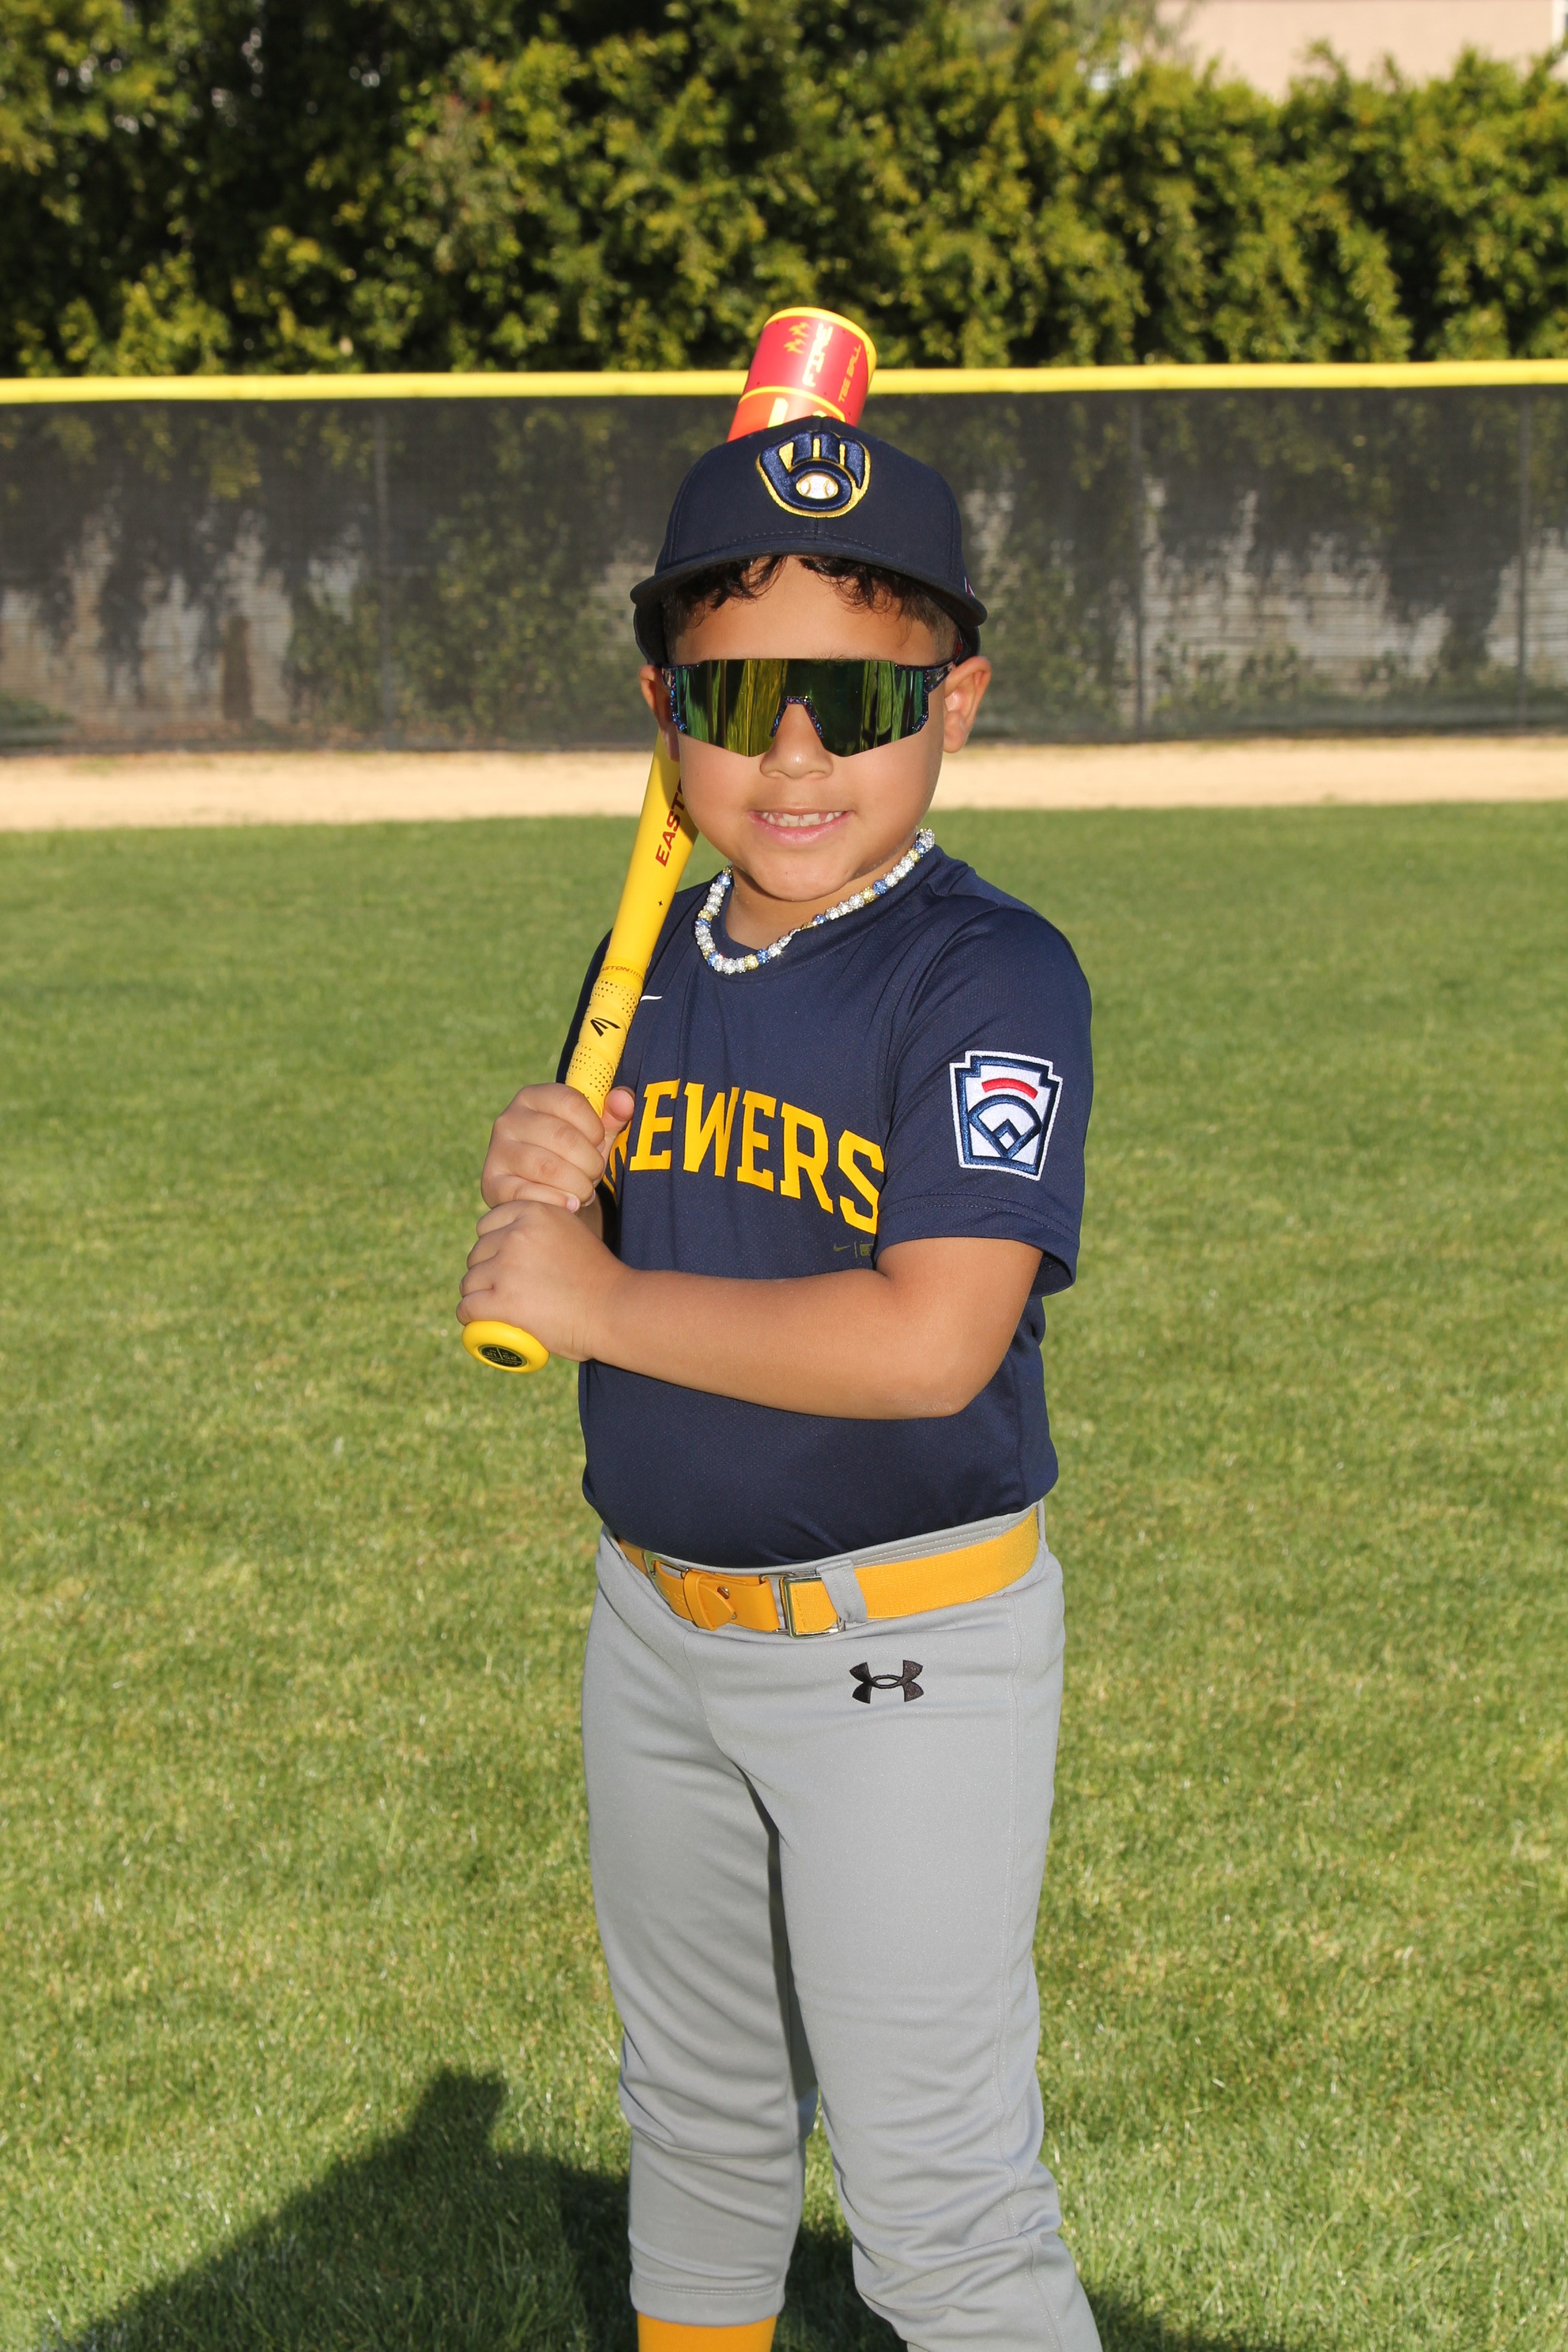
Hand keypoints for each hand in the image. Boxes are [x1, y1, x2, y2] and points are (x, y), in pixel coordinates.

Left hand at [457, 1198, 626, 1361]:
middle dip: (483, 1270)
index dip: (490, 1244)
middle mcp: (517, 1233)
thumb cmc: (599, 1279)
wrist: (615, 1309)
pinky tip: (473, 1319)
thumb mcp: (572, 1233)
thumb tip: (526, 1240)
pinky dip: (468, 1315)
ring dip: (475, 1295)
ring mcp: (507, 1266)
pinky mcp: (502, 1300)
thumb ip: (548, 1230)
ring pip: (470, 1281)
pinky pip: (468, 1307)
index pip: (488, 1224)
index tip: (498, 1261)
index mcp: (535, 1212)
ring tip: (489, 1308)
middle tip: (499, 1289)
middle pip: (477, 1252)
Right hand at [481, 1082, 634, 1212]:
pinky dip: (556, 1201)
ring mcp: (497, 1151)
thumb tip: (624, 1099)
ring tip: (583, 1191)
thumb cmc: (572, 1156)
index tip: (599, 1144)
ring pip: (547, 1167)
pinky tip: (570, 1205)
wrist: (545, 1192)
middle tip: (594, 1175)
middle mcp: (508, 1119)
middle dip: (589, 1162)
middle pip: (562, 1137)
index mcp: (532, 1097)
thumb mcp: (594, 1133)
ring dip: (576, 1185)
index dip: (594, 1128)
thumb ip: (613, 1113)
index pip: (571, 1102)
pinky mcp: (492, 1182)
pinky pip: (527, 1193)